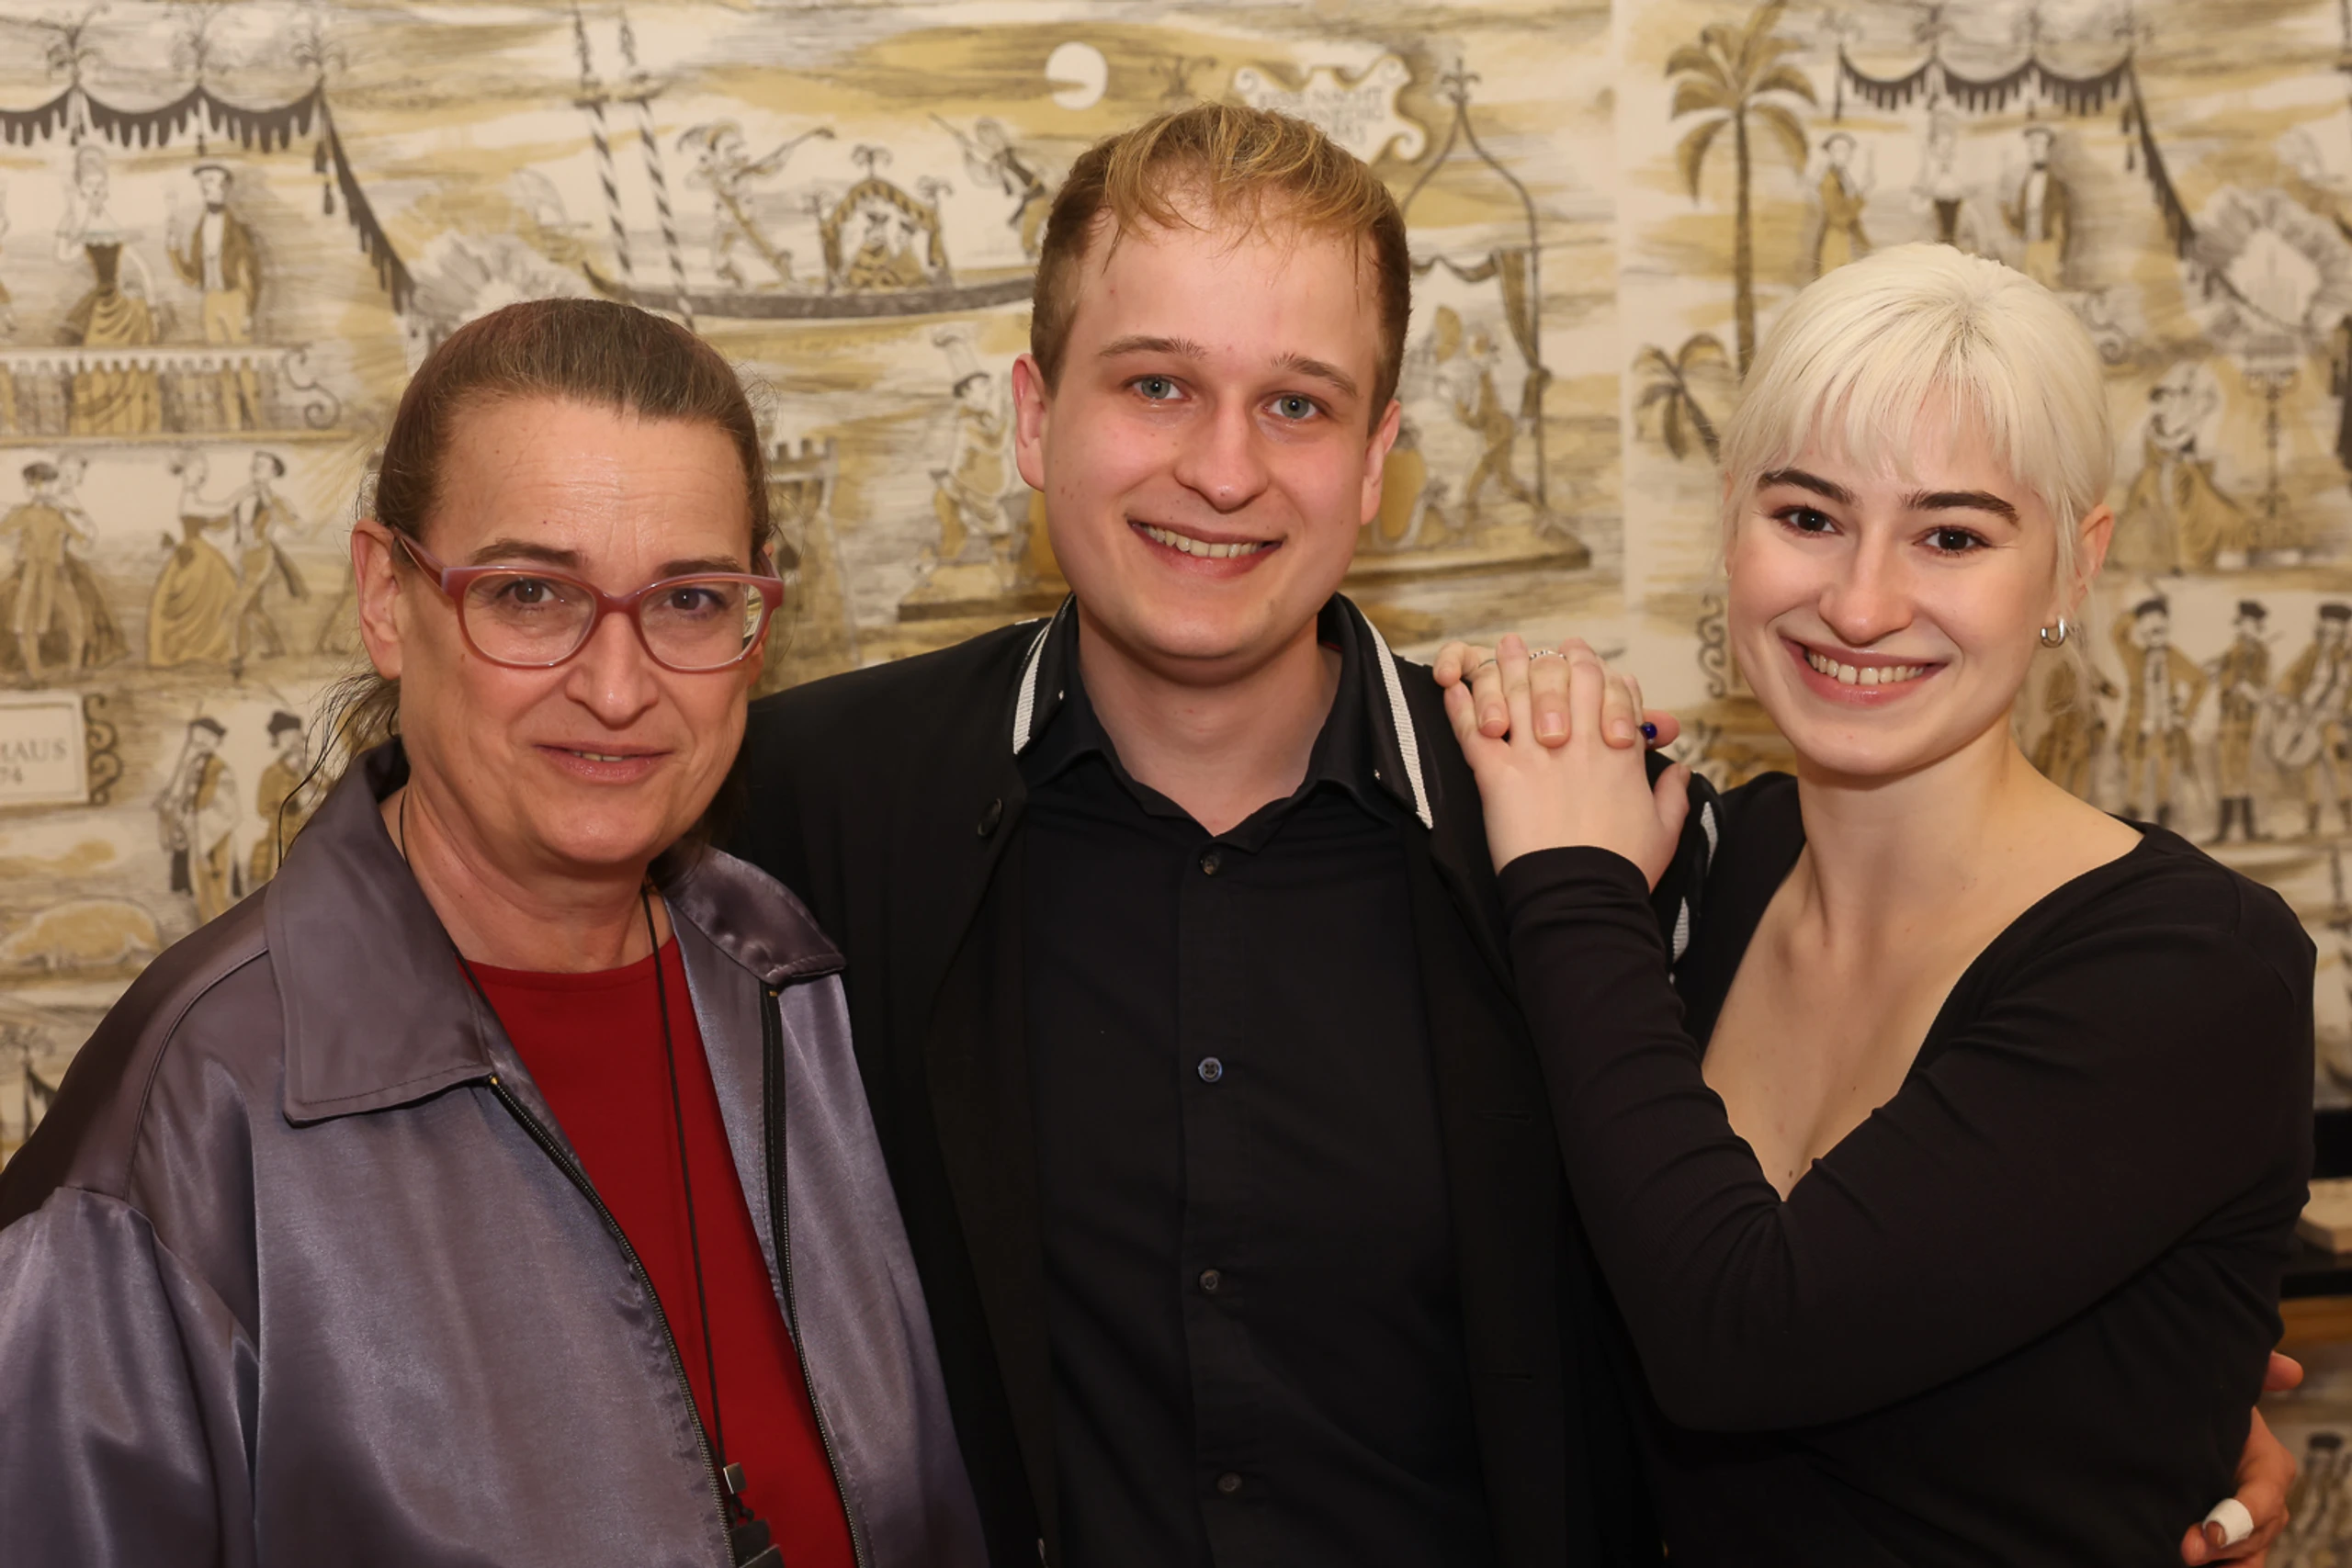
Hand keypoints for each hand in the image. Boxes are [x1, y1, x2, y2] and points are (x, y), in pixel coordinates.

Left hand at [1443, 634, 1690, 884]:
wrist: (1580, 896)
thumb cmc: (1622, 868)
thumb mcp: (1665, 828)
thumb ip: (1673, 793)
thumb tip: (1680, 770)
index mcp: (1619, 752)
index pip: (1614, 689)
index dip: (1602, 673)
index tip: (1590, 667)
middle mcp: (1577, 742)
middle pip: (1568, 677)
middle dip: (1558, 659)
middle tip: (1545, 651)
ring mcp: (1534, 755)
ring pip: (1519, 692)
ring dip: (1507, 667)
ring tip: (1503, 648)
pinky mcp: (1497, 775)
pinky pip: (1472, 729)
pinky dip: (1460, 705)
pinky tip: (1451, 685)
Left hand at [2180, 1352, 2303, 1564]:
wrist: (2176, 1436)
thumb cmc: (2205, 1410)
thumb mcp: (2225, 1391)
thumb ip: (2256, 1373)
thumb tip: (2291, 1369)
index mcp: (2270, 1466)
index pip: (2266, 1496)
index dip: (2242, 1515)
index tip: (2209, 1532)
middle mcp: (2266, 1503)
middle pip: (2255, 1536)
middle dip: (2223, 1547)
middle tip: (2186, 1551)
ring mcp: (2248, 1529)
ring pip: (2247, 1558)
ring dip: (2224, 1565)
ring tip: (2183, 1562)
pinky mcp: (2228, 1547)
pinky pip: (2236, 1567)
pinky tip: (2178, 1564)